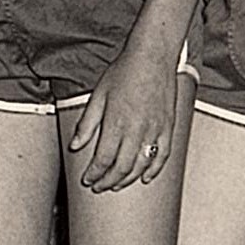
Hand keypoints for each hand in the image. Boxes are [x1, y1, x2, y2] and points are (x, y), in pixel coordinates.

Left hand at [70, 37, 180, 192]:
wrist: (152, 58)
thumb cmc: (123, 73)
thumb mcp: (97, 96)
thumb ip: (87, 124)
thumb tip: (75, 146)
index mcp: (116, 123)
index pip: (102, 159)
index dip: (94, 174)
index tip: (87, 179)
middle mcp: (137, 130)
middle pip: (121, 168)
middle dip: (108, 181)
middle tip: (98, 186)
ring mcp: (155, 130)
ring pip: (142, 166)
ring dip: (127, 179)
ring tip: (115, 184)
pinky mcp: (169, 128)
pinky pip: (163, 156)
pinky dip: (154, 170)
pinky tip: (145, 178)